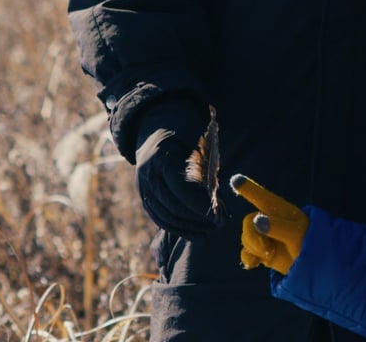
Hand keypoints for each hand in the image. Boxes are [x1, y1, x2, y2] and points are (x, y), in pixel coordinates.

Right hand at [132, 97, 216, 234]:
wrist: (154, 130)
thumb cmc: (183, 133)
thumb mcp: (197, 141)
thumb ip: (207, 168)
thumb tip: (221, 201)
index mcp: (161, 157)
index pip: (180, 188)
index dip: (200, 204)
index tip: (219, 215)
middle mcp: (148, 175)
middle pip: (173, 206)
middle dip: (198, 219)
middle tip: (220, 225)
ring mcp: (143, 188)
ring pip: (165, 216)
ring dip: (189, 228)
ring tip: (211, 232)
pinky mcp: (145, 198)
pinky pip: (159, 219)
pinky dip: (178, 229)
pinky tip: (196, 234)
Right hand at [230, 173, 306, 273]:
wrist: (314, 263)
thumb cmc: (308, 241)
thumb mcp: (296, 233)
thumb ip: (278, 226)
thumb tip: (257, 222)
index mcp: (278, 210)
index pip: (261, 196)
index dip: (248, 188)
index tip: (235, 179)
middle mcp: (268, 220)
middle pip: (248, 222)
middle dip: (252, 237)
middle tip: (266, 249)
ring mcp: (264, 236)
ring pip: (246, 238)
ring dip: (254, 248)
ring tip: (270, 254)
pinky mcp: (262, 251)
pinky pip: (246, 252)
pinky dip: (248, 259)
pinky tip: (254, 264)